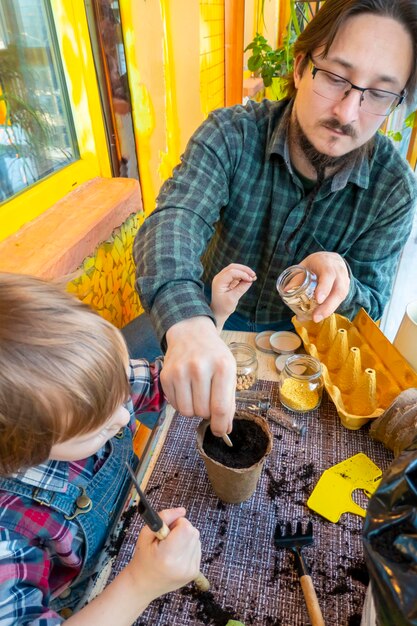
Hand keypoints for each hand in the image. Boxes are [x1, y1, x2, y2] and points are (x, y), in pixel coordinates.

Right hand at [129, 507, 200, 600]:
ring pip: (196, 540)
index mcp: (167, 556)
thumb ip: (164, 518)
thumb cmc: (142, 558)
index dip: (177, 523)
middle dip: (181, 529)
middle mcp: (182, 565)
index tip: (167, 530)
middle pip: (193, 532)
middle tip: (167, 539)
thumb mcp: (146, 534)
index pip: (186, 527)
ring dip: (185, 539)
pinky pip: (197, 549)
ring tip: (171, 548)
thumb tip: (182, 510)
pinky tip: (176, 555)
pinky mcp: (194, 572)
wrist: (143, 585)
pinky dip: (188, 548)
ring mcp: (190, 570)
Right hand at [162, 316, 235, 434]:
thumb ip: (229, 401)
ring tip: (197, 395)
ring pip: (187, 412)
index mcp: (222, 367)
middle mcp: (199, 368)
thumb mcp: (229, 372)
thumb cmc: (214, 355)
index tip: (221, 431)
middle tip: (209, 399)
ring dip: (193, 410)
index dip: (221, 425)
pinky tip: (187, 389)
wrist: (191, 334)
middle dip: (207, 413)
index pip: (220, 408)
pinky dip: (182, 403)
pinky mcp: (166, 376)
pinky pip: (174, 405)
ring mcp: (180, 371)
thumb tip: (224, 429)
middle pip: (202, 412)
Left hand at [211, 264, 255, 329]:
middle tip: (254, 275)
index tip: (251, 280)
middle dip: (244, 270)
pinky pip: (235, 274)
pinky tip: (249, 279)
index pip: (231, 272)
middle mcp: (219, 277)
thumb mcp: (233, 298)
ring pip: (234, 269)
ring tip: (253, 277)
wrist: (218, 312)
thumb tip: (250, 280)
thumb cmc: (224, 307)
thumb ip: (241, 288)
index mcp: (219, 281)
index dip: (242, 274)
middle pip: (233, 267)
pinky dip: (243, 275)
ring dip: (244, 271)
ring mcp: (223, 278)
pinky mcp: (227, 280)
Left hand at [300, 252, 349, 321]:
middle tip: (316, 317)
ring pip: (340, 298)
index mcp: (328, 264)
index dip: (324, 288)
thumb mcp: (306, 265)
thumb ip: (298, 277)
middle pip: (338, 290)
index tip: (318, 299)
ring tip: (316, 318)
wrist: (332, 260)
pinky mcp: (345, 290)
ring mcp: (345, 282)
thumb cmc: (317, 263)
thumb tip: (287, 291)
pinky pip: (339, 301)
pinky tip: (320, 315)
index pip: (328, 275)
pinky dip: (329, 309)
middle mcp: (339, 273)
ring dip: (328, 310)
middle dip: (327, 306)